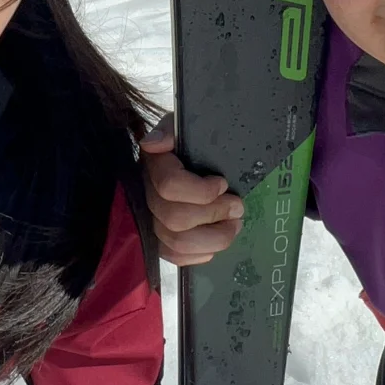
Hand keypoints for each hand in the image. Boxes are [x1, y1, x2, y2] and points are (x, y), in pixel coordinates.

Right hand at [140, 115, 243, 265]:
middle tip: (238, 207)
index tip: (222, 183)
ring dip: (214, 237)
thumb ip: (169, 130)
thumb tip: (155, 143)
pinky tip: (215, 241)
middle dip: (214, 214)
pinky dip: (200, 253)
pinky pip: (175, 257)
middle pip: (176, 218)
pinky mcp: (159, 241)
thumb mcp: (181, 126)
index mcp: (153, 165)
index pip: (169, 185)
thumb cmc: (187, 144)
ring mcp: (151, 221)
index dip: (201, 190)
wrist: (183, 160)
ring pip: (177, 243)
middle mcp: (147, 196)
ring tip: (234, 225)